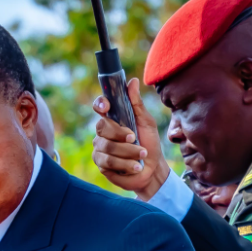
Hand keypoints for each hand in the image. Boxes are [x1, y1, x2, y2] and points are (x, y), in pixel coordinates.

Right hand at [91, 78, 168, 198]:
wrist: (152, 169)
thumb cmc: (149, 143)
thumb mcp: (146, 122)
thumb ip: (137, 104)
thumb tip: (133, 81)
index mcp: (113, 119)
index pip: (100, 107)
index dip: (100, 105)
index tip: (107, 107)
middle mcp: (103, 133)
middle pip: (103, 128)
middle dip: (121, 134)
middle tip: (135, 138)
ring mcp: (100, 148)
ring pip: (107, 146)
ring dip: (128, 151)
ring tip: (142, 155)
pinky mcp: (101, 164)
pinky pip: (108, 162)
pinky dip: (125, 164)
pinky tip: (135, 166)